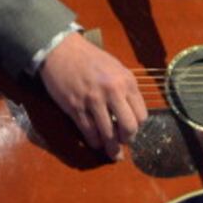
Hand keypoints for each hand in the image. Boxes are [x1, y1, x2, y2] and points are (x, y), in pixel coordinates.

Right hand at [39, 31, 147, 160]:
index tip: (131, 129)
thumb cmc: (90, 58)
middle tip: (123, 142)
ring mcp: (93, 100)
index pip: (141, 115)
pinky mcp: (76, 107)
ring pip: (108, 134)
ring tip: (112, 152)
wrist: (61, 50)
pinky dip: (94, 141)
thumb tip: (131, 113)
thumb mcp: (116, 68)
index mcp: (126, 81)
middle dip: (127, 139)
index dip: (137, 126)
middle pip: (129, 127)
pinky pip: (89, 132)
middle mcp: (112, 92)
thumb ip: (125, 88)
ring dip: (110, 147)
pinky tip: (96, 143)